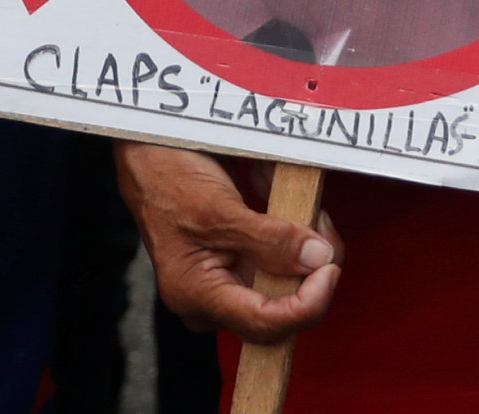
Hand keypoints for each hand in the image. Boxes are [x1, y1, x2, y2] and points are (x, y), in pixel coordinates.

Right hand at [115, 145, 341, 344]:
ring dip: (304, 247)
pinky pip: (276, 261)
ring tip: (304, 207)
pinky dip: (291, 236)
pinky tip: (287, 207)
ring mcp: (225, 280)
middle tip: (322, 225)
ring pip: (284, 282)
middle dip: (310, 270)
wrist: (147, 155)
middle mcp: (211, 298)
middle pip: (280, 306)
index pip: (265, 323)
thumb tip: (316, 259)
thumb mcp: (218, 209)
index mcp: (197, 296)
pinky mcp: (236, 262)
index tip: (330, 268)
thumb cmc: (167, 180)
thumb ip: (269, 239)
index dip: (307, 303)